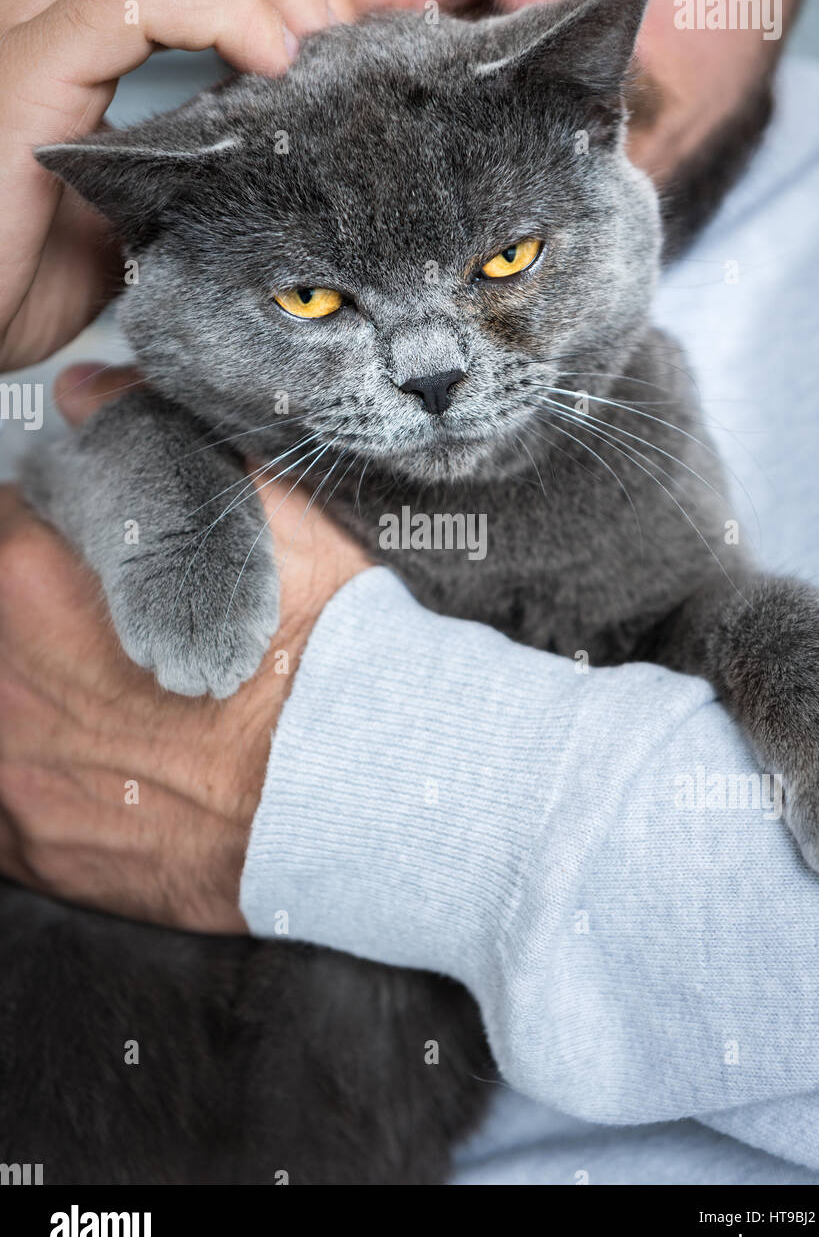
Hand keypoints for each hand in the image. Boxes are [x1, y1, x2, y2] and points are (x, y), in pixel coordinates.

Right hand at [0, 0, 352, 370]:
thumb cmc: (20, 281)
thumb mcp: (128, 201)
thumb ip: (188, 148)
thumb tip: (276, 135)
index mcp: (57, 19)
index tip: (330, 45)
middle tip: (337, 44)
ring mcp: (19, 21)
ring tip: (313, 52)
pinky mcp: (21, 68)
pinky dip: (224, 10)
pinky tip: (271, 63)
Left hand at [0, 365, 370, 930]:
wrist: (365, 792)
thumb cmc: (326, 653)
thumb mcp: (267, 510)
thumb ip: (159, 434)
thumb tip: (88, 393)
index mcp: (34, 578)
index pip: (7, 523)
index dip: (61, 530)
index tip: (105, 551)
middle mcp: (4, 676)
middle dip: (44, 610)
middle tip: (121, 629)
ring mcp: (12, 768)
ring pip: (3, 698)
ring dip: (40, 687)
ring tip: (121, 697)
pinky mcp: (33, 843)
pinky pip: (3, 800)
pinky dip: (42, 772)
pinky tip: (108, 760)